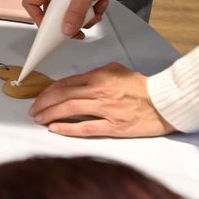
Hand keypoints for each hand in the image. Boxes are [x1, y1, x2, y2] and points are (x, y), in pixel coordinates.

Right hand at [22, 0, 119, 35]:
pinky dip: (90, 15)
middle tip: (77, 28)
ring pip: (66, 17)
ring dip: (83, 20)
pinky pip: (78, 15)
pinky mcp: (76, 0)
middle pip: (50, 14)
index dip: (36, 17)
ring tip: (95, 12)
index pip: (31, 2)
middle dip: (67, 23)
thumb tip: (67, 29)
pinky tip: (99, 6)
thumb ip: (76, 13)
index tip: (50, 28)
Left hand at [29, 62, 175, 137]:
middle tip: (33, 110)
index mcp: (99, 77)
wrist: (165, 102)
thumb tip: (76, 82)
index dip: (48, 91)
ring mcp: (107, 110)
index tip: (39, 97)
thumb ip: (94, 74)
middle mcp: (100, 92)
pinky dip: (68, 128)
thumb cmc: (142, 87)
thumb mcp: (116, 70)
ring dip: (51, 114)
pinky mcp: (115, 127)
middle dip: (44, 103)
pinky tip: (55, 128)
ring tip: (39, 119)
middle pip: (63, 96)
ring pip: (70, 110)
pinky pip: (86, 128)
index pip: (65, 83)